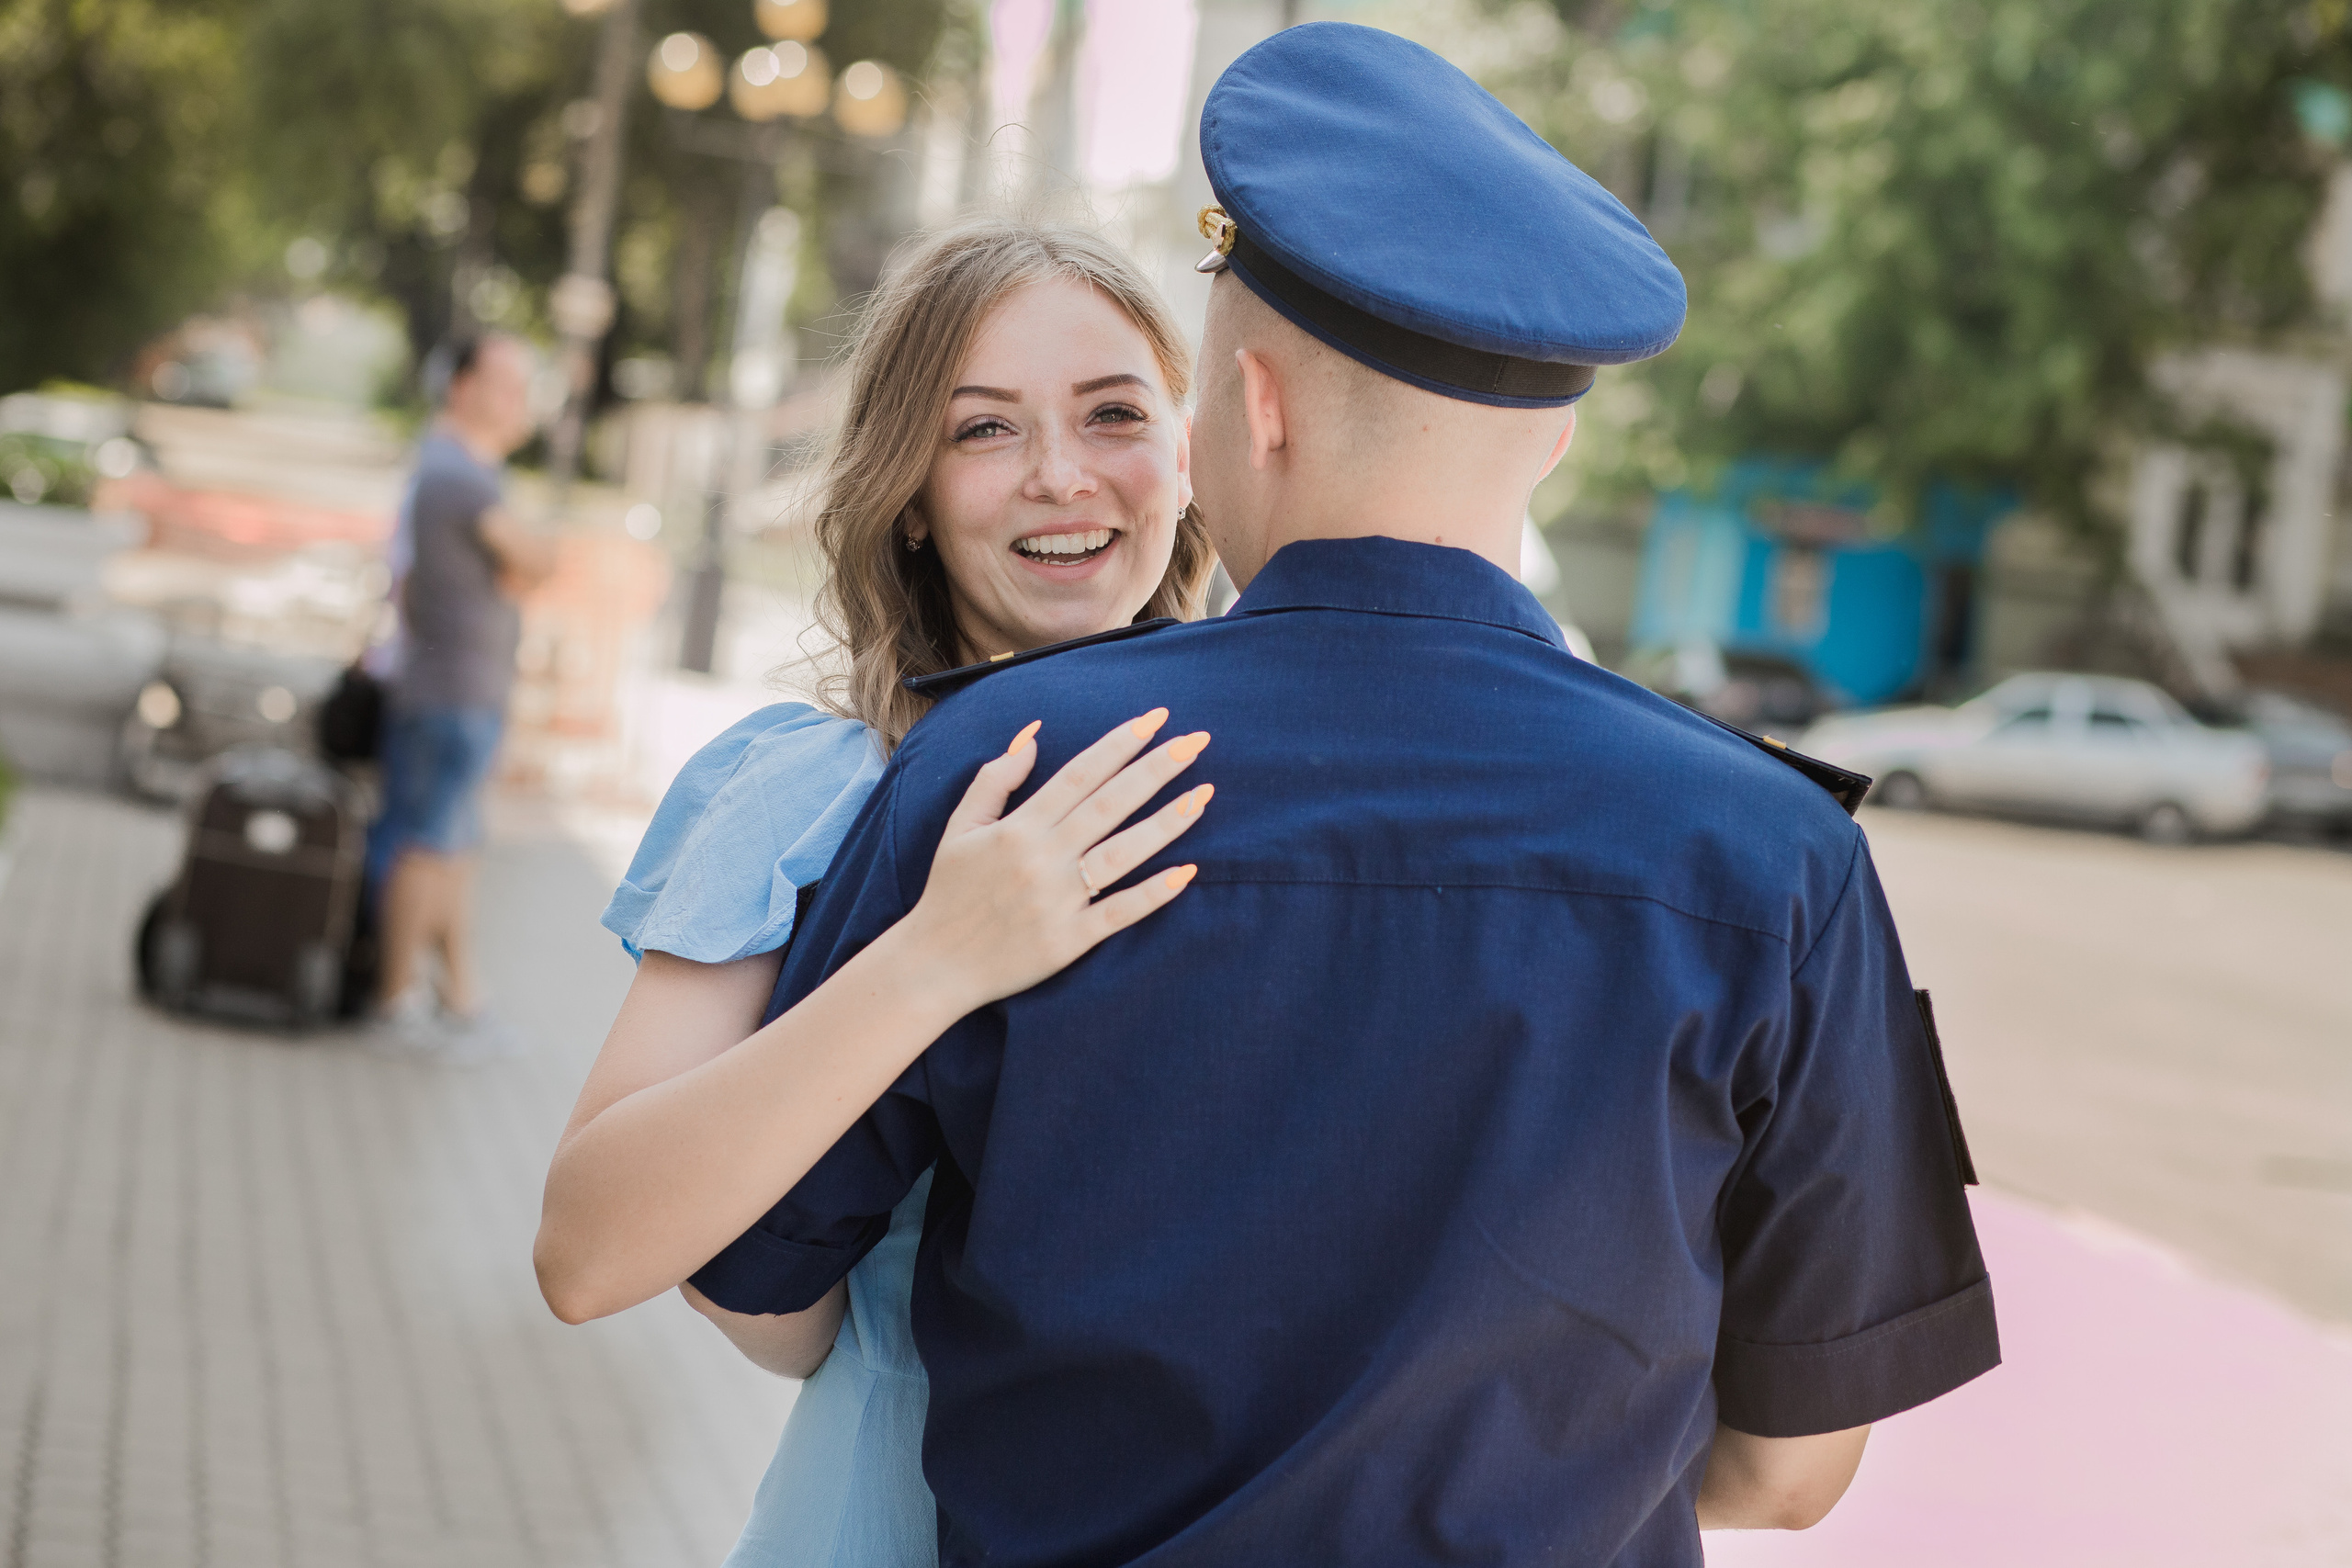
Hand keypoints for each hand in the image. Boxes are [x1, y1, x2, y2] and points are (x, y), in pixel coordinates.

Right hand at [891, 709, 1211, 1013]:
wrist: (935, 963)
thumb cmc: (949, 890)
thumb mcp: (962, 826)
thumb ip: (996, 778)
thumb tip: (1033, 733)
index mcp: (1019, 827)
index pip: (1080, 774)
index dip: (1120, 743)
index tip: (1156, 718)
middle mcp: (1042, 858)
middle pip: (1110, 804)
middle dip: (1157, 768)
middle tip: (1198, 740)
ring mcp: (1058, 900)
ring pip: (1122, 853)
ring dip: (1167, 822)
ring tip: (1204, 794)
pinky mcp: (1069, 940)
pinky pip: (1119, 913)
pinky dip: (1154, 894)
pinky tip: (1188, 872)